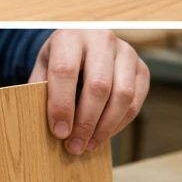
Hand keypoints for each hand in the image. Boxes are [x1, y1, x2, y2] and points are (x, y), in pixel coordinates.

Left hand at [30, 30, 149, 154]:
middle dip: (86, 122)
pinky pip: (135, 101)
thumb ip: (41, 93)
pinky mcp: (141, 67)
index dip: (62, 105)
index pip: (66, 70)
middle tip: (74, 146)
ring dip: (105, 126)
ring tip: (89, 144)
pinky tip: (103, 133)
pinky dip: (120, 123)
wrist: (83, 41)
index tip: (59, 132)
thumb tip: (50, 128)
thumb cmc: (59, 59)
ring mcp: (126, 51)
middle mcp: (102, 39)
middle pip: (99, 85)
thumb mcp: (43, 68)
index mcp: (71, 36)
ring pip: (122, 95)